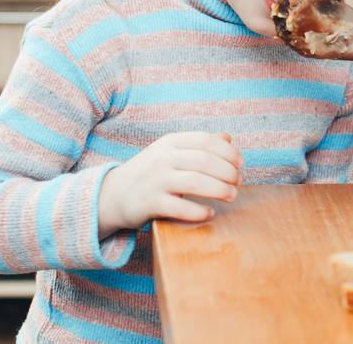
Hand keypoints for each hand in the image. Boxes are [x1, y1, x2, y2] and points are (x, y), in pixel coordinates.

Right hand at [97, 131, 243, 238]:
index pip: (206, 140)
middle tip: (239, 183)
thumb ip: (198, 145)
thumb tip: (228, 139)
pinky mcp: (149, 203)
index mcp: (170, 142)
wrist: (112, 195)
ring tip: (232, 196)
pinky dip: (200, 211)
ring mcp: (155, 180)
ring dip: (220, 190)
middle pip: (205, 161)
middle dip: (228, 172)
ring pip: (196, 182)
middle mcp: (162, 158)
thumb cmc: (150, 173)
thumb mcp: (170, 152)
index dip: (228, 151)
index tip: (241, 164)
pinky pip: (180, 207)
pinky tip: (210, 213)